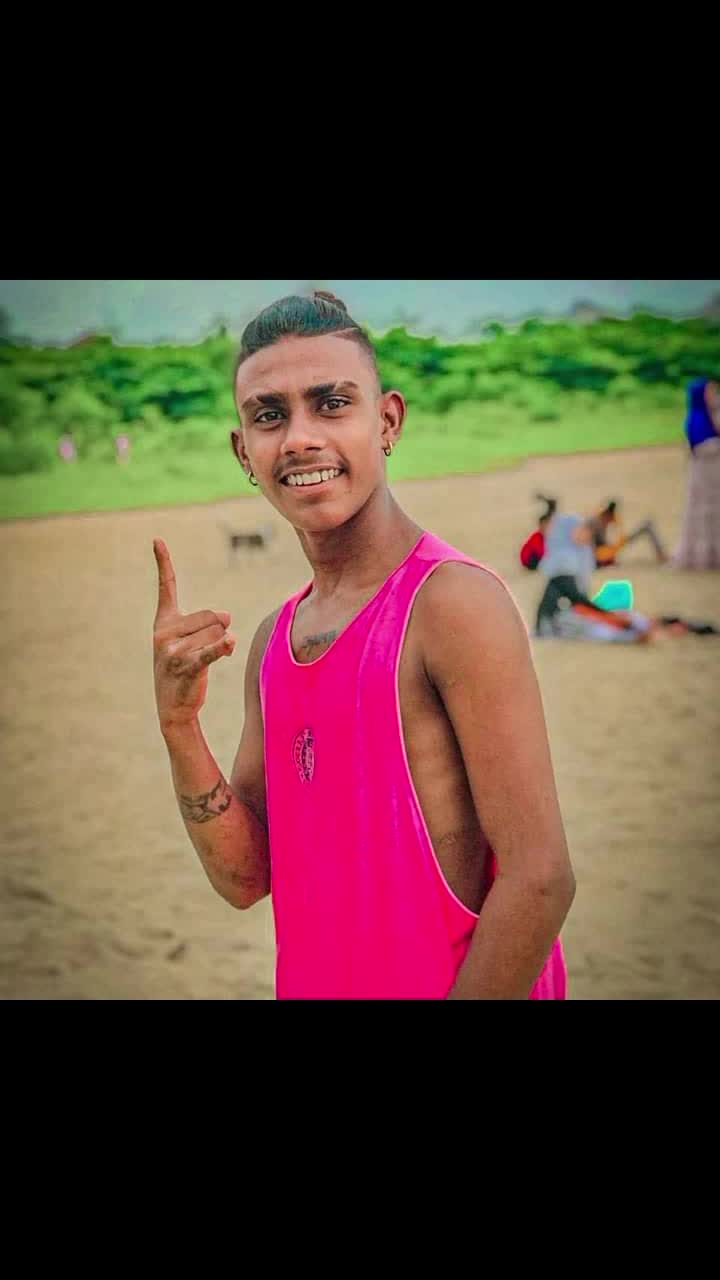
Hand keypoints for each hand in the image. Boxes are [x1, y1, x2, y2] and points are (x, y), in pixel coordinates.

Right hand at [152, 538, 235, 731]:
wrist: (173, 706)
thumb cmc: (185, 669)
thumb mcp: (192, 642)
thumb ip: (209, 623)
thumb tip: (227, 618)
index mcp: (164, 622)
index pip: (166, 587)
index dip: (163, 563)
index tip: (158, 540)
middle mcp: (164, 632)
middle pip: (212, 617)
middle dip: (218, 632)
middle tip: (205, 651)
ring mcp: (172, 650)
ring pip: (217, 633)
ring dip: (221, 647)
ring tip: (204, 663)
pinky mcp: (185, 667)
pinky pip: (209, 651)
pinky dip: (221, 648)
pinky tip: (229, 644)